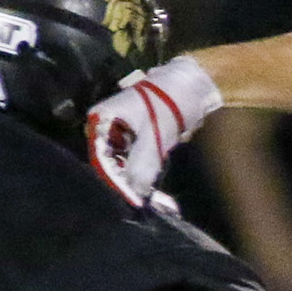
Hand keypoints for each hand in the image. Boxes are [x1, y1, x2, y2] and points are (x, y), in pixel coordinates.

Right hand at [85, 54, 223, 205]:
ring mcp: (119, 134)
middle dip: (125, 185)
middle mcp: (105, 127)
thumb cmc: (169, 101)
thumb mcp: (155, 133)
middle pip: (109, 163)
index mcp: (101, 119)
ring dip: (135, 183)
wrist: (191, 84)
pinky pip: (134, 162)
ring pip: (122, 165)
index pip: (100, 158)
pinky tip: (154, 193)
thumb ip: (142, 163)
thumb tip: (134, 192)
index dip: (114, 180)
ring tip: (151, 203)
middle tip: (141, 206)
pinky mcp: (134, 140)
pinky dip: (143, 175)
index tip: (130, 200)